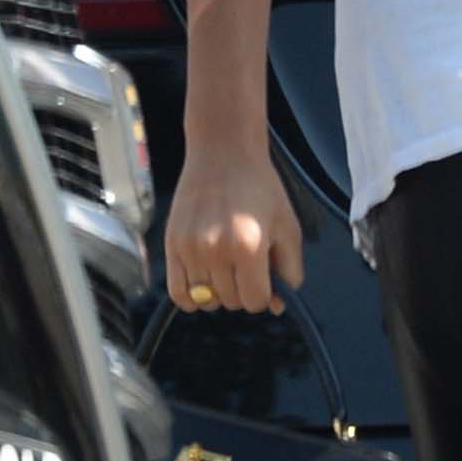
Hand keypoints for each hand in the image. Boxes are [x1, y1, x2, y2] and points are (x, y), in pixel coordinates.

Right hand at [163, 145, 304, 313]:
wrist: (224, 154)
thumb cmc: (260, 189)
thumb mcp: (288, 228)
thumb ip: (289, 272)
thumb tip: (277, 307)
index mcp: (248, 246)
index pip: (255, 301)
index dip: (265, 295)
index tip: (265, 278)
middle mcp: (216, 250)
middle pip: (231, 302)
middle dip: (243, 290)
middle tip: (246, 264)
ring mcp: (190, 248)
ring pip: (206, 300)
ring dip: (219, 292)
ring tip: (226, 265)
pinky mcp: (172, 244)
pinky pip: (178, 293)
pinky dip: (192, 297)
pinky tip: (205, 281)